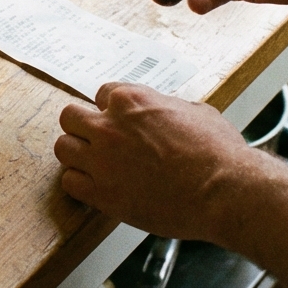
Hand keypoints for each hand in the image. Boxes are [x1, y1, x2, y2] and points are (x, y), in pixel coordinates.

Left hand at [54, 82, 254, 240]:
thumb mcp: (195, 111)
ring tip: (95, 166)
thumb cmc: (218, 152)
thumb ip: (165, 108)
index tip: (119, 123)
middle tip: (98, 142)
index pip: (101, 94)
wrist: (223, 190)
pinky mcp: (102, 193)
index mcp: (131, 100)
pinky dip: (80, 184)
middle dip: (83, 127)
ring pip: (64, 147)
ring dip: (77, 155)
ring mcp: (102, 159)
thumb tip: (162, 112)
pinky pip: (69, 182)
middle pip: (70, 116)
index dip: (111, 111)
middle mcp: (110, 125)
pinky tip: (97, 187)